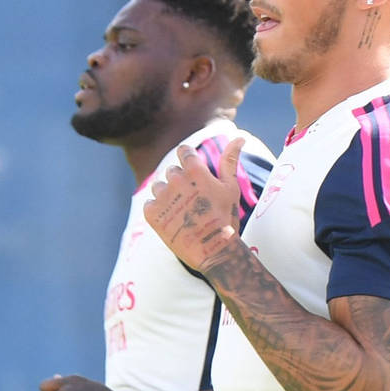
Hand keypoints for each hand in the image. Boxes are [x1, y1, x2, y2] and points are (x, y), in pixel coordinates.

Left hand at [144, 138, 243, 273]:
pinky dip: (158, 212)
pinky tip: (173, 222)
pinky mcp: (151, 213)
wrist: (214, 253)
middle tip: (194, 205)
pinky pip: (149, 204)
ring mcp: (162, 196)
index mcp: (194, 169)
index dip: (189, 163)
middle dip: (180, 183)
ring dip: (168, 197)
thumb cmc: (225, 219)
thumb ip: (230, 160)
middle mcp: (175, 179)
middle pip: (172, 171)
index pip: (183, 151)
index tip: (195, 179)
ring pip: (159, 187)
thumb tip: (239, 137)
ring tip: (183, 215)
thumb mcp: (231, 188)